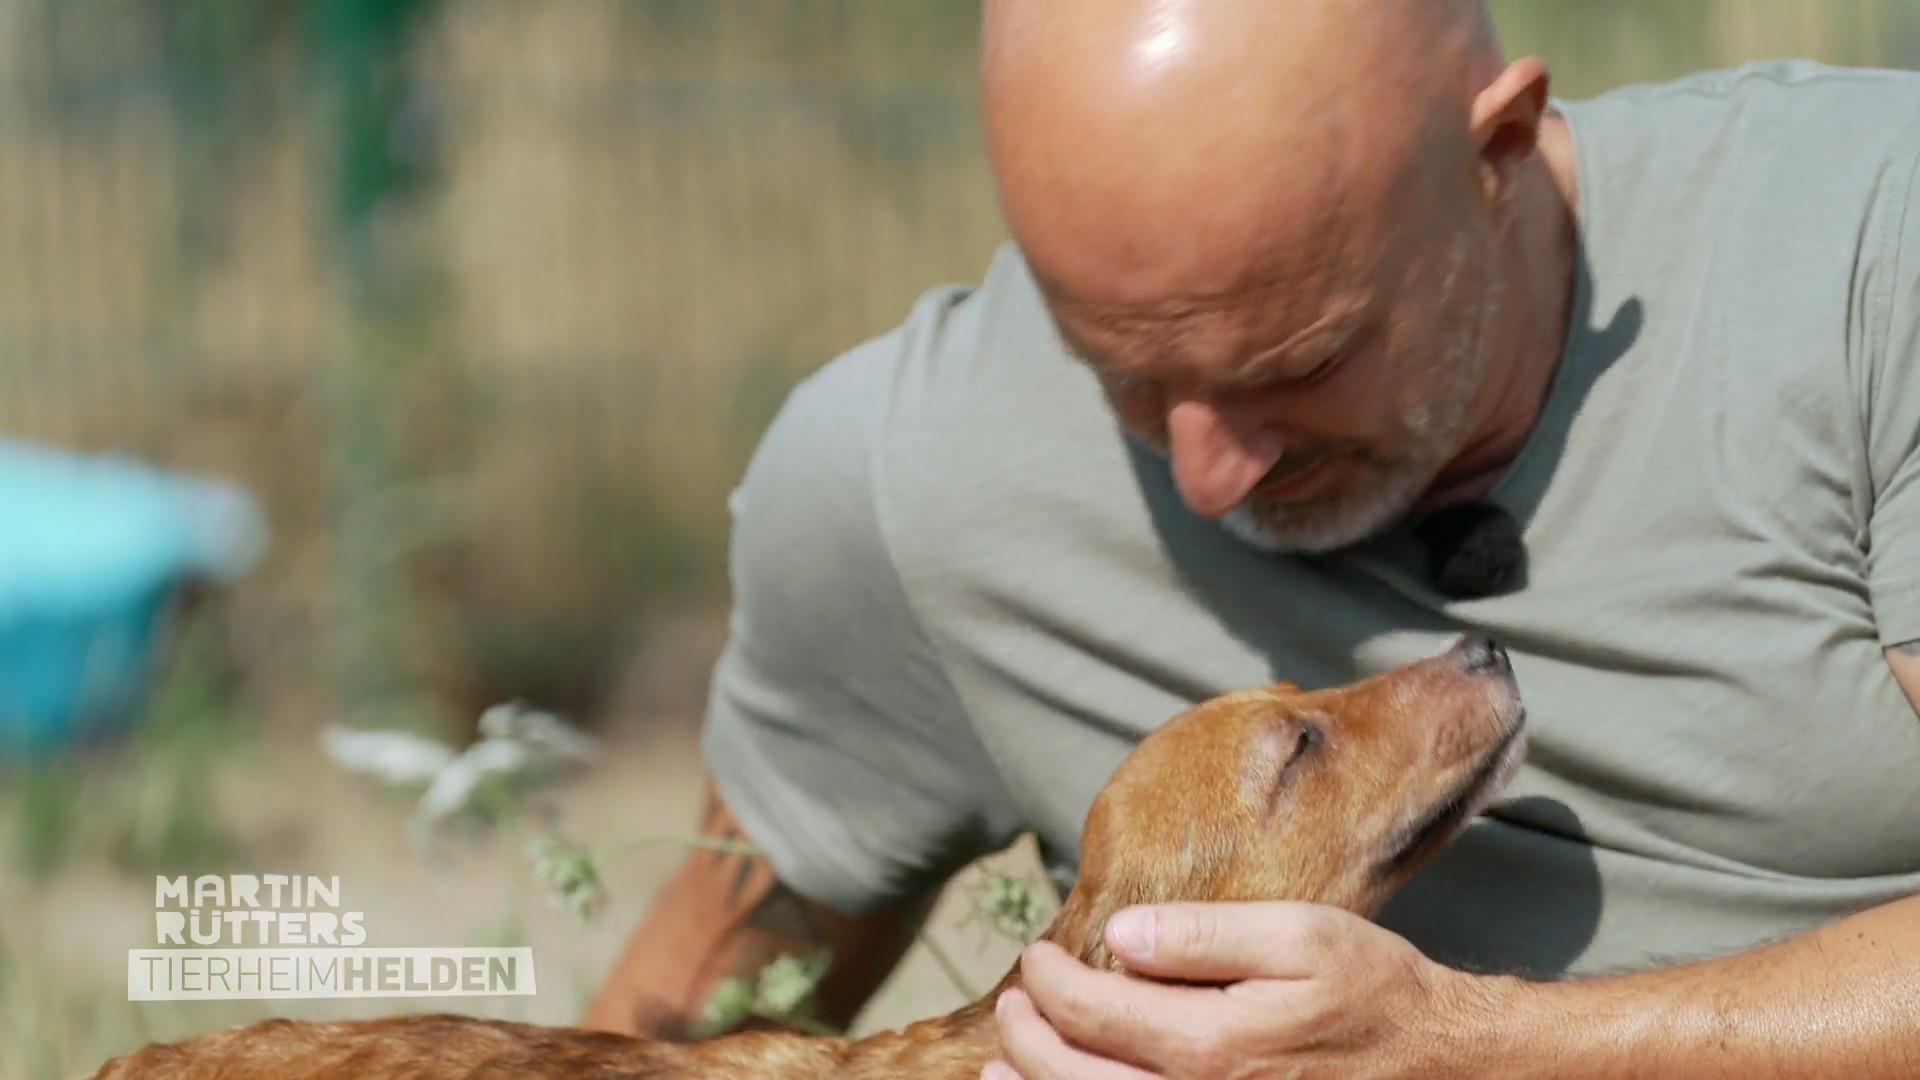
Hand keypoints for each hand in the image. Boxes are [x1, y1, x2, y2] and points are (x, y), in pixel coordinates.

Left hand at [983, 901, 1516, 1079]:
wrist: (1437, 1066)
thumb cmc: (1372, 993)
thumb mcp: (1299, 936)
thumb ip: (1205, 934)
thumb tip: (1121, 934)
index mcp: (1212, 1044)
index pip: (1090, 1010)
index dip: (1048, 979)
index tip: (1038, 953)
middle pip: (1073, 1078)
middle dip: (1027, 1037)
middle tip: (1015, 1002)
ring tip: (1004, 1064)